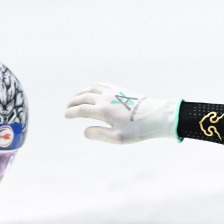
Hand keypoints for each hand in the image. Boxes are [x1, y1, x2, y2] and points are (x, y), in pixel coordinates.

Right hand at [64, 82, 180, 143]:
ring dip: (81, 93)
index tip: (66, 116)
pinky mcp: (121, 90)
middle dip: (73, 102)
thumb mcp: (118, 138)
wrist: (157, 116)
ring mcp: (113, 92)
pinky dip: (93, 86)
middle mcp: (105, 99)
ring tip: (77, 98)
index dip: (71, 113)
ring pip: (91, 88)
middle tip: (68, 107)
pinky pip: (102, 84)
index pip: (81, 110)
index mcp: (103, 111)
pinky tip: (92, 89)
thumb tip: (84, 131)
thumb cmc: (138, 130)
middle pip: (83, 97)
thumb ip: (99, 134)